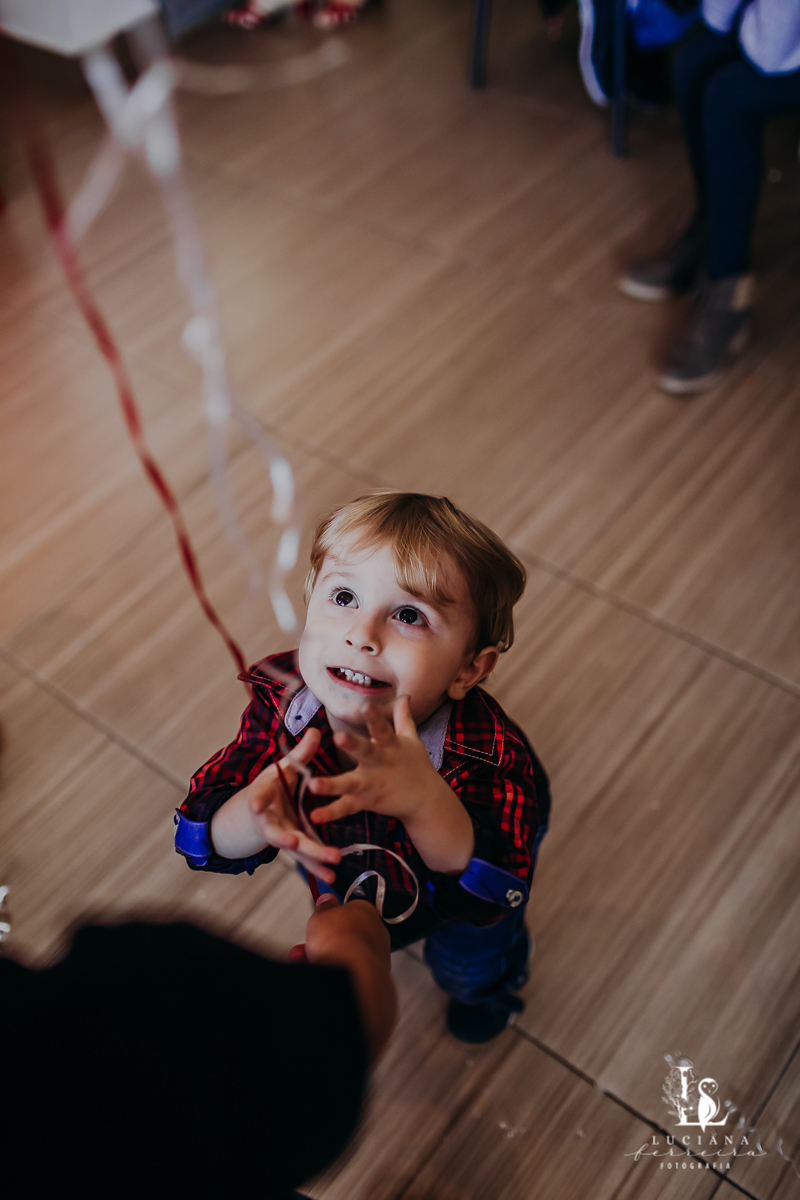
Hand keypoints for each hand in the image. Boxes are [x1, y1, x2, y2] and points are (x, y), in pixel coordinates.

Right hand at [210, 728, 341, 882]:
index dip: (258, 801)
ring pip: (295, 849)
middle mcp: (271, 820)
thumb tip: (315, 730)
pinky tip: (331, 877)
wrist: (260, 811)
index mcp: (264, 796)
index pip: (259, 798)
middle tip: (291, 840)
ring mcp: (282, 836)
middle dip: (286, 837)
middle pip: (278, 832)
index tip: (256, 805)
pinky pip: (306, 859)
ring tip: (329, 865)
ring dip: (311, 858)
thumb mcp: (283, 768)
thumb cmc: (273, 785)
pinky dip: (317, 868)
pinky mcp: (294, 847)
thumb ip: (299, 754)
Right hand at [303, 893, 395, 1060]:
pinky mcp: (372, 977)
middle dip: (321, 942)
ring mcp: (375, 956)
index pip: (348, 910)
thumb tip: (327, 900)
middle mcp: (375, 932)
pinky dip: (334, 975)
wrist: (353, 973)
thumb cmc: (341, 939)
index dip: (329, 917)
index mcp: (366, 910)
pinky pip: (348, 973)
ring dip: (323, 959)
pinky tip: (321, 976)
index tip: (318, 922)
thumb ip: (324, 907)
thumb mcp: (322, 914)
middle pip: (343, 936)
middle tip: (305, 947)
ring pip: (344, 957)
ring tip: (305, 963)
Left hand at [307, 696, 439, 825]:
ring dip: (332, 785)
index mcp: (390, 745)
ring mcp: (372, 784)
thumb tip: (404, 695)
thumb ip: (403, 718)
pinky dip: (331, 812)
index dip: (375, 717)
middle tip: (338, 736)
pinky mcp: (367, 801)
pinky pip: (346, 807)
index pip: (382, 728)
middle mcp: (380, 763)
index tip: (366, 705)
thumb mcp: (411, 740)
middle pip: (365, 751)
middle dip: (353, 744)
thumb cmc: (416, 765)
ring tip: (312, 785)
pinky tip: (314, 816)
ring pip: (350, 783)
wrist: (426, 800)